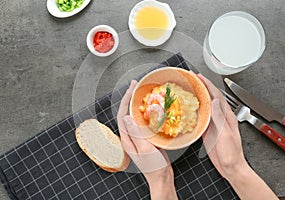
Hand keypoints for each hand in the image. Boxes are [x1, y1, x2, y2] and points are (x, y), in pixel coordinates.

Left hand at [117, 80, 177, 199]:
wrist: (161, 177)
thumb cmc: (154, 167)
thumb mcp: (145, 149)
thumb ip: (136, 134)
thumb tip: (126, 117)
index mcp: (127, 138)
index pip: (122, 115)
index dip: (126, 99)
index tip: (132, 88)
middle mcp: (130, 136)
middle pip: (126, 112)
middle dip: (130, 97)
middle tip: (136, 84)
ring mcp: (137, 136)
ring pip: (135, 115)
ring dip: (137, 103)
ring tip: (141, 91)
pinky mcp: (145, 137)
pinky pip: (143, 121)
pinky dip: (146, 111)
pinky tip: (151, 107)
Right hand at [196, 73, 246, 178]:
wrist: (230, 167)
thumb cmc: (231, 153)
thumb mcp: (225, 134)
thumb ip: (219, 118)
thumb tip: (214, 101)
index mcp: (227, 116)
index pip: (217, 96)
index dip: (208, 85)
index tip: (199, 76)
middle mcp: (220, 117)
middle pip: (210, 98)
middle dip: (202, 86)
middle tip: (191, 78)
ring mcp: (214, 124)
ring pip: (205, 106)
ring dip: (197, 96)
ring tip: (188, 88)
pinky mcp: (208, 131)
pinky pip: (201, 117)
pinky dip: (194, 110)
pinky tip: (188, 108)